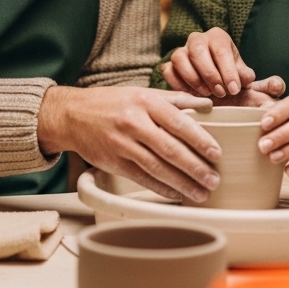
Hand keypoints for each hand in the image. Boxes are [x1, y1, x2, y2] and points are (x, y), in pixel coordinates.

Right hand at [37, 85, 220, 201]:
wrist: (72, 115)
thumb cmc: (112, 102)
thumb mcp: (142, 93)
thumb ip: (176, 99)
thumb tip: (207, 104)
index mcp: (145, 102)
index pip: (178, 122)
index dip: (199, 140)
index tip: (216, 153)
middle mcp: (134, 123)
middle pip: (170, 149)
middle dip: (195, 167)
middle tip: (213, 179)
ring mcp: (122, 144)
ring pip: (157, 168)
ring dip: (182, 183)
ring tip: (201, 192)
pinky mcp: (113, 163)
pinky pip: (142, 178)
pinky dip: (161, 188)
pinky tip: (177, 194)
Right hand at [162, 28, 285, 105]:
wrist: (214, 94)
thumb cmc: (233, 86)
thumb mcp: (250, 86)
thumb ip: (266, 86)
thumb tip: (278, 85)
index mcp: (219, 38)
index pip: (221, 48)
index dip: (228, 69)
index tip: (235, 89)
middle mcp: (198, 40)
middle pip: (197, 49)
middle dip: (210, 74)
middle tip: (221, 94)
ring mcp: (180, 52)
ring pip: (179, 58)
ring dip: (193, 79)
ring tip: (207, 96)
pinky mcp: (169, 66)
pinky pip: (167, 70)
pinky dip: (178, 84)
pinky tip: (191, 97)